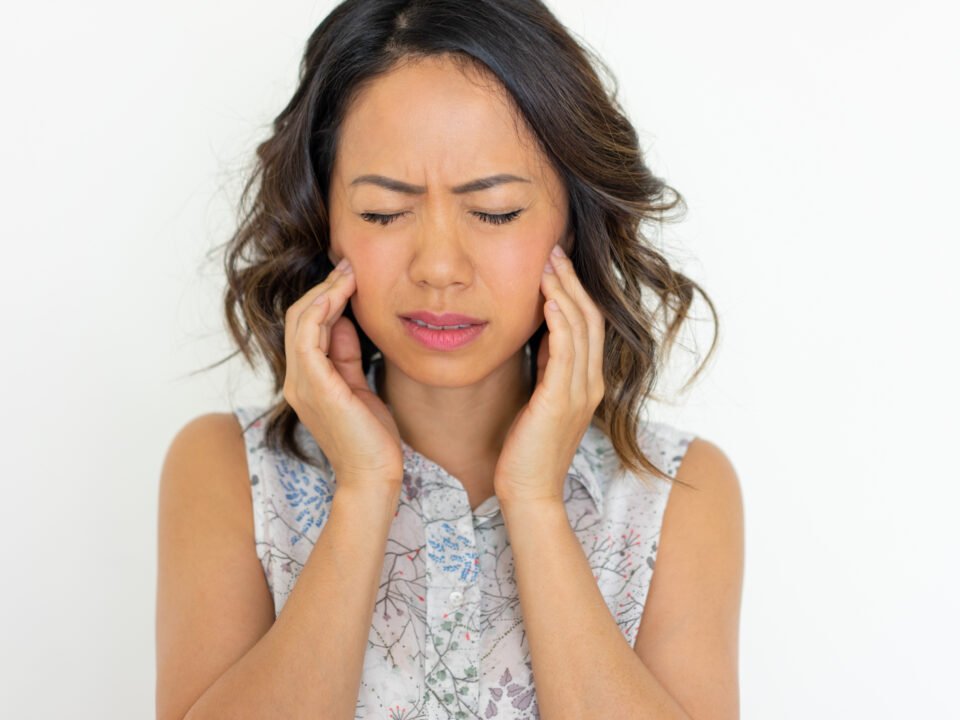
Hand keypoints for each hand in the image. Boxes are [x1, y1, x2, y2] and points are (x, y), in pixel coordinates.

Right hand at [283, 257, 403, 494]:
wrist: (374, 475)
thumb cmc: (371, 437)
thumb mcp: (359, 386)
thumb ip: (346, 355)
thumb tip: (344, 321)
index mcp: (307, 380)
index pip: (306, 327)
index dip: (326, 297)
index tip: (350, 275)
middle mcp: (297, 380)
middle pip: (299, 318)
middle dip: (324, 287)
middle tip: (349, 265)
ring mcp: (302, 384)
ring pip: (300, 321)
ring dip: (324, 292)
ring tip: (348, 272)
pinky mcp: (315, 386)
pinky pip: (307, 337)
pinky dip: (320, 310)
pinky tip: (340, 294)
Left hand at [493, 243, 605, 505]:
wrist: (528, 492)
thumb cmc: (527, 449)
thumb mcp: (541, 399)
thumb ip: (547, 368)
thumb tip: (540, 334)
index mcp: (587, 382)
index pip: (588, 325)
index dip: (575, 291)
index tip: (556, 263)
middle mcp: (590, 383)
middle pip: (590, 318)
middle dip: (572, 281)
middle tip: (554, 250)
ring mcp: (579, 392)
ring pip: (580, 328)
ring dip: (564, 292)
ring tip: (548, 264)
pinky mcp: (561, 401)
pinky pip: (565, 352)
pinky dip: (559, 322)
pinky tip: (546, 300)